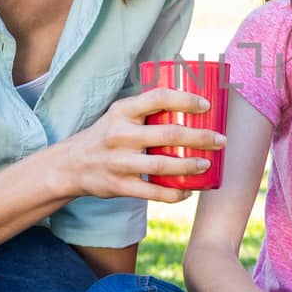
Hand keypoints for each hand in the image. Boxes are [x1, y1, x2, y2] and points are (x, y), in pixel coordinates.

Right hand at [51, 87, 224, 202]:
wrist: (70, 165)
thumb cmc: (105, 136)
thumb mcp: (119, 115)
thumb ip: (146, 110)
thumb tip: (190, 103)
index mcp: (122, 111)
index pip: (158, 98)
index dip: (185, 100)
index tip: (206, 105)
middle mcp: (120, 134)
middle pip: (168, 134)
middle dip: (200, 138)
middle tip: (220, 140)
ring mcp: (119, 162)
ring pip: (162, 165)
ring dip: (190, 165)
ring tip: (207, 164)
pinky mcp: (119, 185)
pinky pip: (152, 192)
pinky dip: (173, 193)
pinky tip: (188, 191)